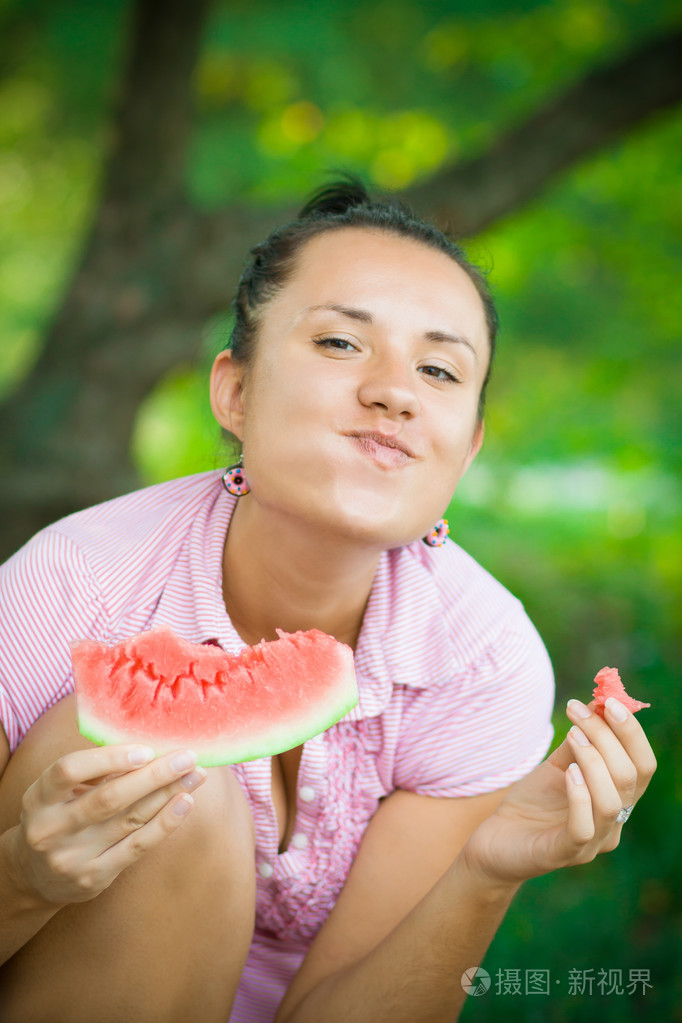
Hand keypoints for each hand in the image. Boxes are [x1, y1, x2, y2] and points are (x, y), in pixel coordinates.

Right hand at [8, 745, 206, 904]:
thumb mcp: (59, 792)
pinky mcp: (94, 877)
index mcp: (38, 799)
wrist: (35, 877)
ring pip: (130, 819)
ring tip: (197, 775)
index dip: (109, 758)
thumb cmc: (57, 817)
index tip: (146, 749)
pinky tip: (185, 803)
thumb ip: (94, 771)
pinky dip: (165, 823)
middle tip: (188, 757)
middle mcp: (51, 829)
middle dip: (155, 775)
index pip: (68, 771)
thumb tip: (149, 746)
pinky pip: (138, 846)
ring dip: (169, 793)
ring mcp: (72, 857)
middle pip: (109, 798)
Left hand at [462, 696, 656, 886]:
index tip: (606, 700)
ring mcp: (592, 843)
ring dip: (594, 761)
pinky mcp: (564, 855)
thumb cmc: (532, 802)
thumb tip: (598, 703)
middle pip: (631, 778)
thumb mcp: (558, 765)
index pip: (643, 765)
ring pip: (612, 803)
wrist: (496, 840)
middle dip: (608, 737)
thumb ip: (580, 740)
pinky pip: (584, 828)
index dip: (631, 732)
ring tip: (572, 736)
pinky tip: (568, 773)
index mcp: (617, 799)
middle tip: (578, 710)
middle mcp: (613, 824)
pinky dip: (579, 796)